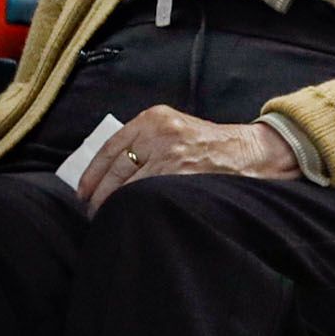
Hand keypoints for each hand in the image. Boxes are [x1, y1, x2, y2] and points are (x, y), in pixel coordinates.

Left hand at [82, 106, 300, 209]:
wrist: (251, 153)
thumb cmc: (211, 145)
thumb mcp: (174, 130)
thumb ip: (145, 141)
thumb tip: (106, 172)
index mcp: (153, 118)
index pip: (108, 147)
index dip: (91, 174)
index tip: (82, 191)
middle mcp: (159, 132)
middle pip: (114, 169)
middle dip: (99, 195)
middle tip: (93, 210)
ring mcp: (170, 154)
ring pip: (126, 187)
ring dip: (113, 206)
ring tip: (108, 217)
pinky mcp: (181, 175)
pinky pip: (146, 196)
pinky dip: (133, 208)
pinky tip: (129, 216)